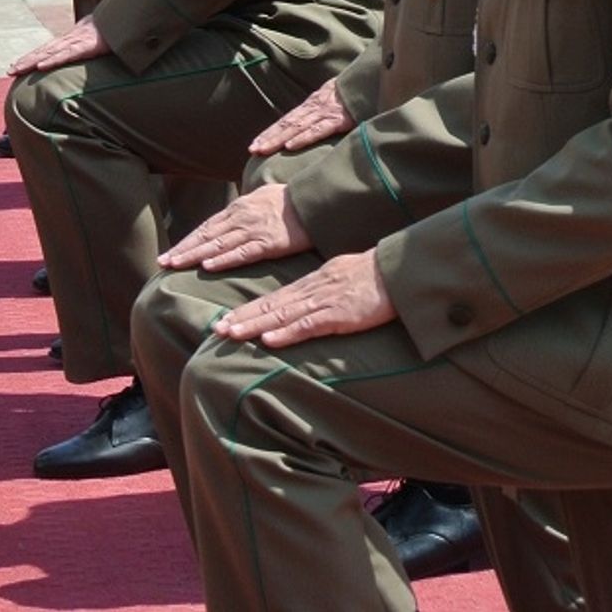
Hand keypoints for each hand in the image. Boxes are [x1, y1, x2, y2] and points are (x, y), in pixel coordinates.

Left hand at [8, 16, 107, 77]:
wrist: (126, 17)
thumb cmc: (114, 28)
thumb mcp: (98, 38)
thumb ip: (90, 44)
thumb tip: (86, 49)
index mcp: (72, 38)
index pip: (48, 49)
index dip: (33, 56)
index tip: (18, 64)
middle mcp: (70, 38)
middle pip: (43, 50)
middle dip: (25, 61)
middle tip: (9, 71)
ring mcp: (77, 40)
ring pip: (49, 53)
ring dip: (31, 61)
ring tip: (17, 69)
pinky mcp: (86, 45)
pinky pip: (67, 54)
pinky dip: (52, 60)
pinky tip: (40, 66)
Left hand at [158, 182, 310, 272]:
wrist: (314, 201)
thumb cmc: (290, 200)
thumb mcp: (261, 199)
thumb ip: (243, 210)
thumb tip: (230, 217)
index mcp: (238, 209)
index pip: (206, 228)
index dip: (187, 242)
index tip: (169, 255)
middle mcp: (240, 218)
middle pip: (206, 237)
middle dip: (183, 250)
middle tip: (162, 262)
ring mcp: (253, 230)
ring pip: (218, 245)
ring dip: (194, 256)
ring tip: (175, 265)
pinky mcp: (268, 242)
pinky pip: (242, 252)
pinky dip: (223, 259)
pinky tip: (208, 266)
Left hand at [210, 251, 394, 346]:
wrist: (395, 273)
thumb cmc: (370, 277)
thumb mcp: (338, 278)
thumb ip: (319, 290)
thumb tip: (303, 303)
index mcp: (310, 283)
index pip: (273, 298)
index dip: (248, 309)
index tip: (226, 318)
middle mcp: (310, 291)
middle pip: (270, 306)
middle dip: (242, 317)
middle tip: (216, 328)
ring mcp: (322, 302)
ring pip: (281, 314)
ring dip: (254, 325)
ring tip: (230, 333)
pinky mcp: (338, 316)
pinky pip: (308, 325)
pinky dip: (286, 332)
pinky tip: (269, 339)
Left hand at [248, 78, 354, 157]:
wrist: (372, 80)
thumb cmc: (356, 95)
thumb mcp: (336, 103)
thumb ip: (325, 115)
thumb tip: (313, 128)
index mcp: (313, 105)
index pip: (287, 120)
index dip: (270, 132)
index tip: (255, 144)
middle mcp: (314, 107)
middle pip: (286, 124)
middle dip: (268, 137)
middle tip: (251, 150)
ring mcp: (326, 112)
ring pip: (297, 127)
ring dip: (278, 139)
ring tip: (262, 150)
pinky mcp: (340, 119)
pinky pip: (319, 129)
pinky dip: (304, 137)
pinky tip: (290, 146)